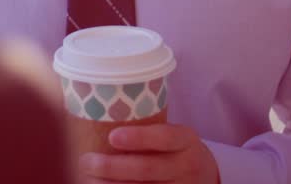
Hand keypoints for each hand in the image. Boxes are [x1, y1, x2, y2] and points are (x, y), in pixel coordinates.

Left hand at [78, 123, 218, 182]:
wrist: (204, 175)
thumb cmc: (173, 149)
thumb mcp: (172, 135)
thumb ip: (146, 129)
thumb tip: (96, 114)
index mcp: (186, 139)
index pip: (164, 137)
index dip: (139, 138)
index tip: (112, 136)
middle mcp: (188, 165)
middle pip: (147, 168)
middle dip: (113, 166)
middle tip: (86, 161)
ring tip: (88, 178)